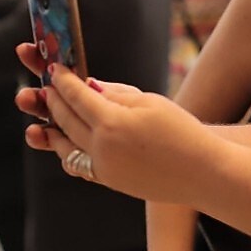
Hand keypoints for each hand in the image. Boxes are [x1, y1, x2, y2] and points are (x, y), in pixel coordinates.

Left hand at [27, 64, 218, 204]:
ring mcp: (103, 168)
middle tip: (48, 87)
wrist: (202, 172)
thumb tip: (89, 87)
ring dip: (54, 128)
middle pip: (66, 120)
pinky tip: (67, 142)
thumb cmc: (182, 131)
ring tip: (49, 115)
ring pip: (66, 146)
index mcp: (111, 123)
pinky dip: (68, 150)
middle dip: (54, 101)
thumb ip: (116, 94)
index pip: (77, 96)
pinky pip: (78, 164)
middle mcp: (101, 148)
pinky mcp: (109, 181)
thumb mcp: (151, 102)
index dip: (64, 81)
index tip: (55, 69)